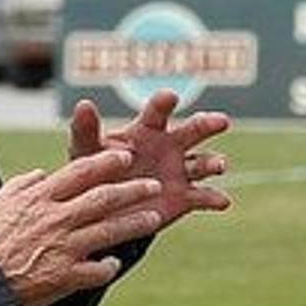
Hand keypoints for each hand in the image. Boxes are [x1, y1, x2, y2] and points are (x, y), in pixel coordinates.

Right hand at [0, 148, 163, 305]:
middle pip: (104, 198)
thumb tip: (39, 175)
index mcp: (39, 199)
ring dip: (135, 223)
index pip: (81, 171)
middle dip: (133, 190)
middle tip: (151, 186)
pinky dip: (109, 266)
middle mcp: (56, 219)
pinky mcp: (66, 276)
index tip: (125, 157)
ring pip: (110, 230)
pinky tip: (115, 263)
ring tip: (153, 219)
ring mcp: (64, 247)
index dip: (107, 162)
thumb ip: (21, 185)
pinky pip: (98, 270)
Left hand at [67, 89, 232, 229]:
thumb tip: (83, 104)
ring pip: (204, 163)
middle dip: (207, 124)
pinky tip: (222, 201)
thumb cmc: (96, 170)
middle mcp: (169, 146)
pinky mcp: (185, 197)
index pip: (158, 112)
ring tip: (219, 165)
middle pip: (193, 130)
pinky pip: (204, 197)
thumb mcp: (86, 151)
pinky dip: (215, 199)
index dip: (164, 103)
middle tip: (221, 121)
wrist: (106, 208)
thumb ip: (86, 130)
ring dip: (214, 162)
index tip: (170, 97)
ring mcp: (180, 171)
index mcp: (146, 130)